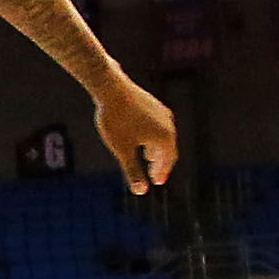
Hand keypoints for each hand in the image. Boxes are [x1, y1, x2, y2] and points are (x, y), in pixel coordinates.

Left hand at [92, 77, 177, 194]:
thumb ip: (132, 171)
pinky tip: (139, 136)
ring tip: (146, 157)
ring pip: (162, 135)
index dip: (161, 172)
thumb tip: (141, 191)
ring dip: (156, 149)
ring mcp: (161, 112)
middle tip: (154, 174)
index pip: (167, 160)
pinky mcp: (151, 103)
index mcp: (165, 138)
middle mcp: (168, 125)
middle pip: (168, 148)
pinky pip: (155, 124)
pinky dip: (151, 136)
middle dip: (160, 162)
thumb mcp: (122, 150)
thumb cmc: (116, 121)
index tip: (156, 182)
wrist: (110, 87)